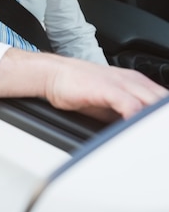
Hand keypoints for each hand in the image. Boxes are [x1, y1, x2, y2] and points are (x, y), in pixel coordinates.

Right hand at [0, 49, 167, 121]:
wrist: (54, 74)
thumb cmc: (77, 88)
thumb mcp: (109, 104)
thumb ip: (127, 115)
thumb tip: (136, 131)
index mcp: (136, 82)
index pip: (162, 100)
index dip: (161, 117)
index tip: (158, 133)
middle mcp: (133, 81)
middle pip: (162, 101)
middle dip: (161, 119)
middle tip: (157, 136)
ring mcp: (122, 84)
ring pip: (154, 103)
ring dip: (154, 121)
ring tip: (152, 137)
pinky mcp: (108, 89)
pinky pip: (132, 106)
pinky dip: (137, 120)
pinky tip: (135, 132)